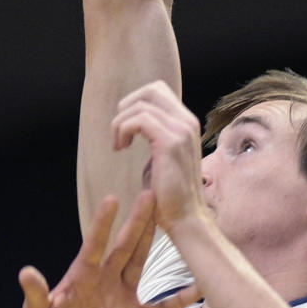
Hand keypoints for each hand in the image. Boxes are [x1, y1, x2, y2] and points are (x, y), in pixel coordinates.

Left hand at [18, 191, 197, 307]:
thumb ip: (36, 294)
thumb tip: (25, 272)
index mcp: (83, 275)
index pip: (95, 244)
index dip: (103, 224)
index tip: (113, 199)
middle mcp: (106, 279)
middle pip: (125, 246)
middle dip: (137, 222)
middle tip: (151, 195)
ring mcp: (123, 297)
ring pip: (141, 264)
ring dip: (152, 244)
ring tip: (170, 221)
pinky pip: (162, 307)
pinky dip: (179, 298)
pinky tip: (198, 286)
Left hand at [111, 80, 207, 232]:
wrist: (185, 218)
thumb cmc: (169, 193)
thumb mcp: (162, 155)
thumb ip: (155, 135)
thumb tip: (137, 122)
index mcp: (186, 123)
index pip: (158, 90)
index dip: (136, 102)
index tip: (127, 127)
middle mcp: (187, 122)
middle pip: (152, 90)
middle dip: (127, 106)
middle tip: (120, 132)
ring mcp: (181, 131)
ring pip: (141, 105)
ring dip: (121, 123)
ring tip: (119, 145)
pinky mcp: (171, 143)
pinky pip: (139, 120)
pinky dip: (123, 130)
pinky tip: (121, 148)